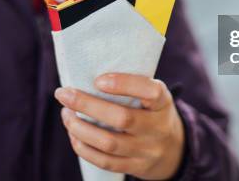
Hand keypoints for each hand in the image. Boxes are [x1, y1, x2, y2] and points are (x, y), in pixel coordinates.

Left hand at [54, 73, 184, 179]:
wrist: (174, 150)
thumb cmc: (153, 113)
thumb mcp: (154, 96)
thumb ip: (133, 85)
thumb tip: (89, 71)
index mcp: (163, 103)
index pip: (150, 91)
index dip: (124, 84)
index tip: (98, 80)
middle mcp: (157, 127)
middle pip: (122, 118)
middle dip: (87, 105)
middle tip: (64, 93)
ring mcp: (147, 150)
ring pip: (109, 143)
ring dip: (80, 128)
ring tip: (66, 114)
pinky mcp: (136, 167)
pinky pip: (105, 162)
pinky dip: (84, 148)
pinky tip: (73, 134)